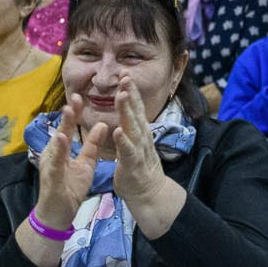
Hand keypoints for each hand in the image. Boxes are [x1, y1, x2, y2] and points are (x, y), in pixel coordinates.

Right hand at [34, 97, 106, 230]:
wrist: (59, 214)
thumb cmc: (70, 187)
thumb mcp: (86, 163)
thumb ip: (91, 145)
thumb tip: (102, 124)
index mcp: (62, 149)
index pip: (70, 127)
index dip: (76, 112)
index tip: (82, 95)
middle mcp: (54, 154)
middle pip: (62, 130)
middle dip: (69, 114)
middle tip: (76, 96)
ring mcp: (51, 165)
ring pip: (57, 143)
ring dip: (63, 127)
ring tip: (69, 110)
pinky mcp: (52, 177)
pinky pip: (56, 162)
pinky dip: (59, 150)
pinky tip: (62, 138)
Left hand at [110, 82, 185, 234]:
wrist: (149, 193)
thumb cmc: (138, 167)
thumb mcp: (135, 141)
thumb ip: (131, 125)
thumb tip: (128, 108)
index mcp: (139, 131)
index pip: (135, 107)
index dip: (131, 90)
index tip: (125, 73)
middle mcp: (141, 136)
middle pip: (135, 111)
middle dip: (130, 93)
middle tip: (126, 76)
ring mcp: (139, 149)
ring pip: (132, 127)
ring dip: (127, 111)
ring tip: (122, 95)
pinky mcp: (133, 164)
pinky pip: (128, 151)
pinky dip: (124, 141)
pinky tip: (119, 131)